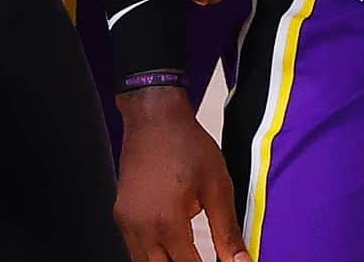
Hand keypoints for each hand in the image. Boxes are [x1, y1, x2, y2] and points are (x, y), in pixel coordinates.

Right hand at [116, 88, 249, 261]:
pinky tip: (171, 243)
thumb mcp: (217, 184)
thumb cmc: (186, 144)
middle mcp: (141, 229)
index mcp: (167, 222)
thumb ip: (227, 229)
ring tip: (189, 254)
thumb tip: (242, 261)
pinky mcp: (121, 215)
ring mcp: (127, 223)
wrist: (154, 116)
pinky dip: (153, 253)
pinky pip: (135, 248)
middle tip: (202, 257)